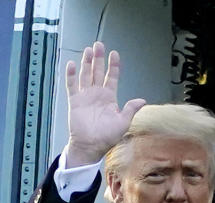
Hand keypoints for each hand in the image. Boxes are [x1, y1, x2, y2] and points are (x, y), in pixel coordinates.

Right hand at [61, 41, 145, 166]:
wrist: (91, 146)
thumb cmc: (107, 137)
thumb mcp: (123, 122)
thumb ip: (130, 109)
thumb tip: (142, 100)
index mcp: (109, 98)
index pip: (111, 77)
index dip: (113, 65)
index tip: (114, 54)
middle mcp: (97, 94)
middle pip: (97, 71)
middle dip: (98, 58)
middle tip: (98, 45)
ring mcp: (85, 96)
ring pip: (85, 75)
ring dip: (86, 62)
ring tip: (88, 50)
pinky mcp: (74, 101)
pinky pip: (72, 85)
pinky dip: (71, 75)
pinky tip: (72, 64)